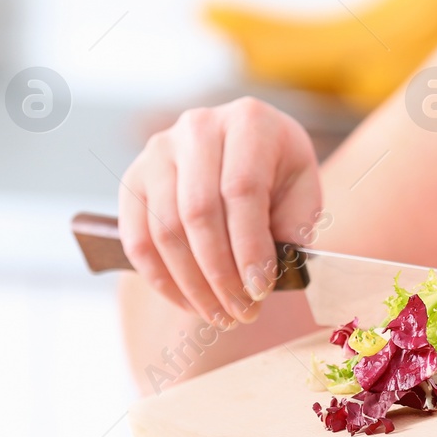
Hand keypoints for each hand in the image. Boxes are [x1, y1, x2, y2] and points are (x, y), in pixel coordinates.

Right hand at [118, 97, 321, 325]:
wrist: (244, 153)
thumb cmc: (278, 177)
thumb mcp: (302, 192)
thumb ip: (292, 227)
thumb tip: (262, 275)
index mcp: (249, 121)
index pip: (241, 190)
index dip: (249, 247)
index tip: (260, 291)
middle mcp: (198, 127)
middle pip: (198, 212)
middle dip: (220, 275)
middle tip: (242, 313)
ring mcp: (159, 151)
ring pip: (165, 230)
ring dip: (192, 285)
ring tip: (220, 315)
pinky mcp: (134, 179)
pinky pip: (136, 239)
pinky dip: (161, 280)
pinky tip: (188, 302)